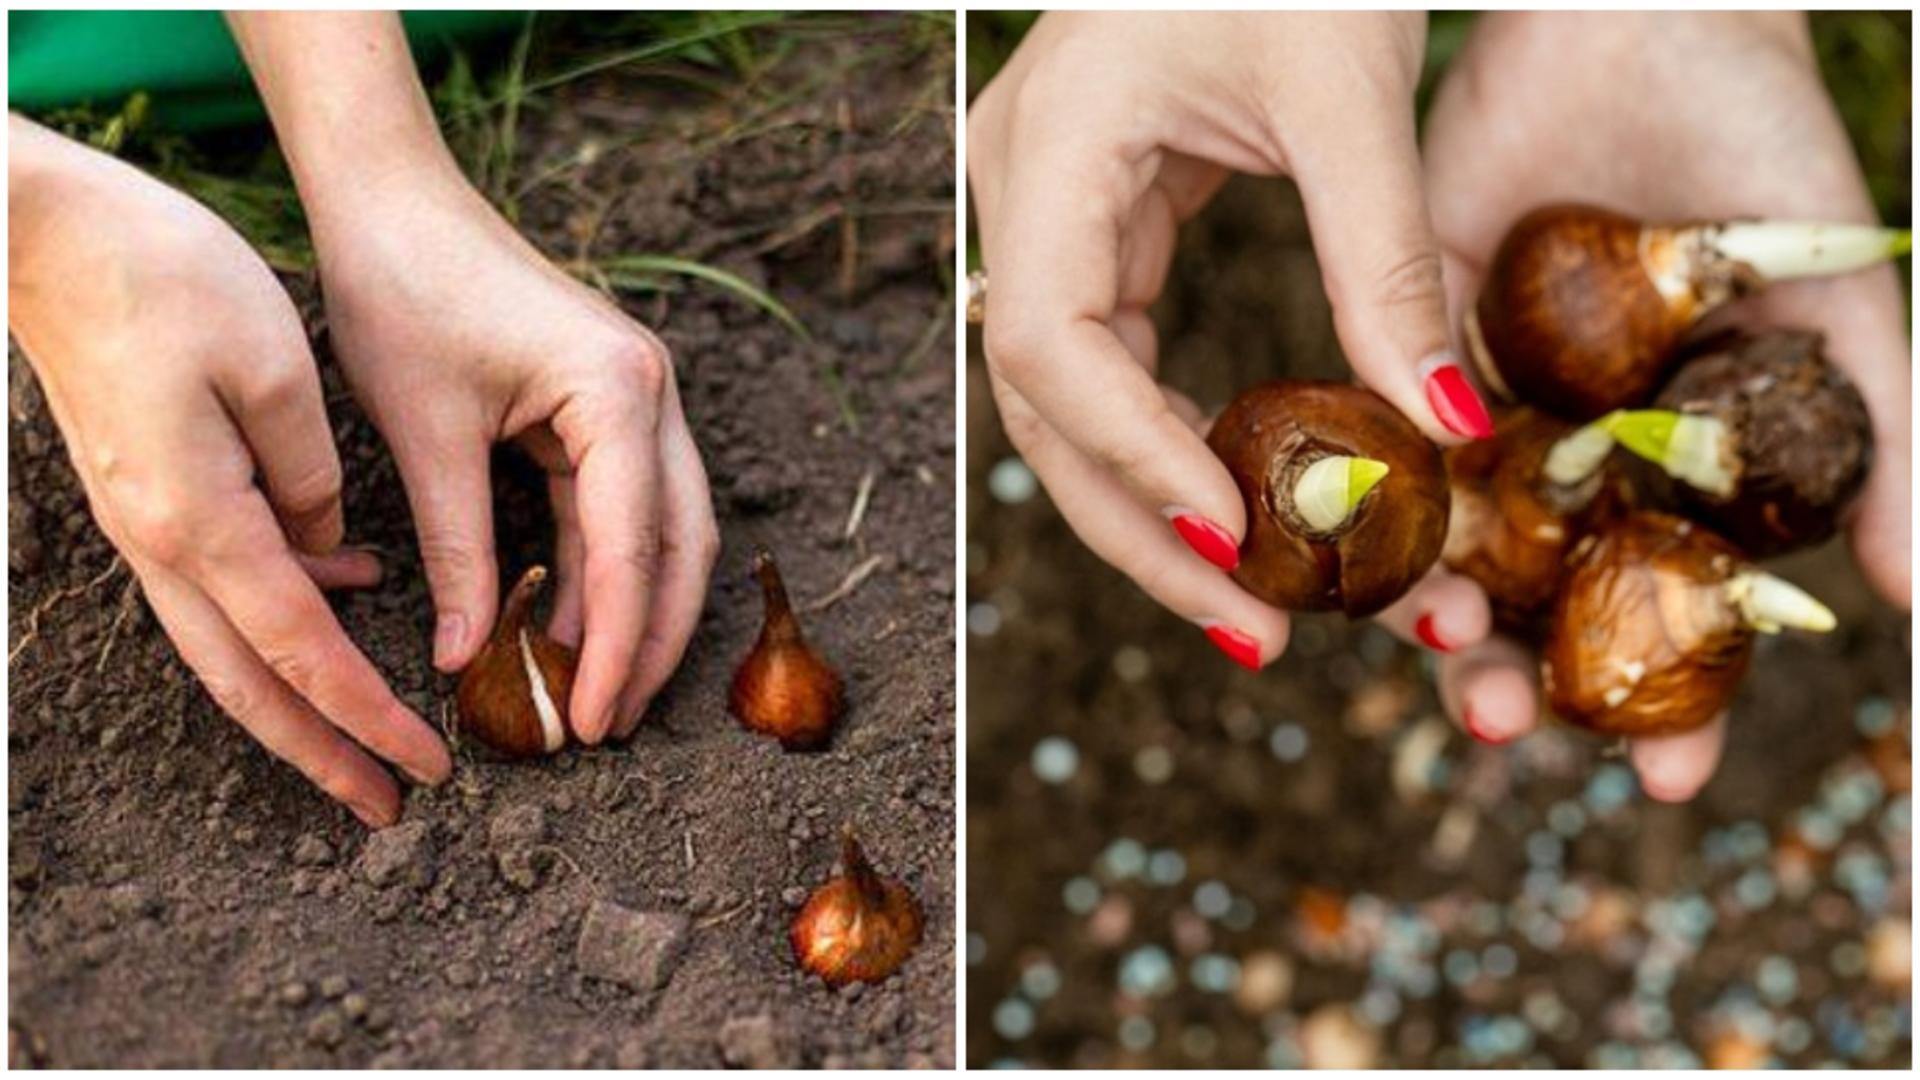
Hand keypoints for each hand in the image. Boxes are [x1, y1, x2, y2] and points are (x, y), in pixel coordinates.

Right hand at [7, 117, 449, 825]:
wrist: (47, 229)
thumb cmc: (164, 276)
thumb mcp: (273, 368)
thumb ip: (312, 476)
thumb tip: (332, 551)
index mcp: (203, 520)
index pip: (303, 651)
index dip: (367, 718)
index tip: (427, 767)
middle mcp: (164, 541)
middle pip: (250, 682)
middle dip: (322, 752)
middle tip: (388, 805)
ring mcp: (145, 521)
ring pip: (227, 646)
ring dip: (298, 700)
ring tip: (366, 738)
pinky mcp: (147, 492)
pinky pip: (219, 582)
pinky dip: (280, 612)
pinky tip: (346, 589)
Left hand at [229, 12, 718, 744]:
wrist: (393, 200)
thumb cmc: (404, 293)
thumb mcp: (426, 435)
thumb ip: (459, 551)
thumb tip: (468, 658)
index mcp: (618, 393)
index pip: (633, 547)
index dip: (619, 644)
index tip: (594, 718)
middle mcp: (652, 394)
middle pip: (681, 545)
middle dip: (654, 640)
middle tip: (610, 723)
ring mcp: (638, 398)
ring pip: (665, 531)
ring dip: (635, 611)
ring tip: (596, 691)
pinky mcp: (608, 405)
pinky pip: (622, 506)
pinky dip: (602, 570)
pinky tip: (571, 625)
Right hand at [969, 12, 1496, 671]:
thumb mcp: (1351, 95)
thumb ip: (1388, 265)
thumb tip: (1447, 432)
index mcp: (1052, 143)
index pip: (1056, 343)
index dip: (1134, 453)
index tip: (1233, 535)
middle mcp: (1019, 187)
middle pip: (1044, 403)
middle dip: (1140, 523)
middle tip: (1247, 629)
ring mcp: (1045, 209)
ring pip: (1068, 399)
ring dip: (1151, 502)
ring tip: (1248, 600)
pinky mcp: (1092, 223)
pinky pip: (1108, 359)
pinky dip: (1168, 436)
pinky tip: (1236, 501)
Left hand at [1423, 11, 1910, 797]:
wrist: (1642, 19)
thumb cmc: (1762, 146)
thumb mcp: (1834, 297)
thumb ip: (1884, 436)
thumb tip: (1913, 598)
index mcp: (1687, 468)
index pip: (1679, 616)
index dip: (1680, 704)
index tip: (1661, 783)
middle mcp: (1588, 455)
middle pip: (1554, 602)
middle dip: (1532, 679)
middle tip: (1507, 725)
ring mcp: (1502, 403)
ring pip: (1462, 539)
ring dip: (1444, 610)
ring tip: (1441, 651)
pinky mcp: (1417, 338)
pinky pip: (1388, 440)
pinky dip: (1376, 501)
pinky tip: (1366, 550)